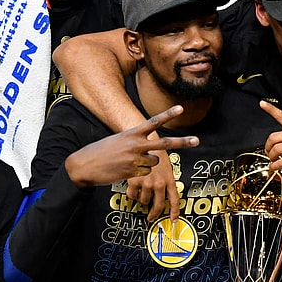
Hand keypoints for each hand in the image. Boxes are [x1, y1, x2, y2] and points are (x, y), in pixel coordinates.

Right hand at [64, 106, 198, 189]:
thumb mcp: (118, 140)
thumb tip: (151, 151)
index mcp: (131, 133)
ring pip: (154, 161)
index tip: (180, 108)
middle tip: (197, 140)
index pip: (153, 122)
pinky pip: (146, 172)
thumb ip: (135, 141)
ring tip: (129, 161)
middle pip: (164, 144)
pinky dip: (140, 172)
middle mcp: (135, 145)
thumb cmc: (101, 152)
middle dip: (182, 143)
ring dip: (147, 163)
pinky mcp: (133, 172)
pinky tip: (126, 170)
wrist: (84, 165)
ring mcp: (135, 159)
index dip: (167, 114)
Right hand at [127, 146, 180, 221]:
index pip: (174, 200)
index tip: (173, 220)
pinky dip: (132, 194)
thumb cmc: (154, 149)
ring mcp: (147, 183)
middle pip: (158, 205)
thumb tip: (165, 192)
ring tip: (141, 191)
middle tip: (151, 216)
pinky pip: (132, 195)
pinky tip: (133, 186)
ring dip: (142, 199)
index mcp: (169, 179)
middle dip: (154, 213)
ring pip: (144, 200)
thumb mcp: (165, 165)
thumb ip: (165, 179)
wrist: (142, 139)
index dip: (174, 212)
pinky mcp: (134, 181)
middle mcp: (159, 183)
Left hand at [261, 101, 281, 178]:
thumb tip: (278, 141)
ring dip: (271, 157)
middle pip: (273, 137)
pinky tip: (274, 167)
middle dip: (267, 147)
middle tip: (268, 152)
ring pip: (276, 149)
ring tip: (273, 160)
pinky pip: (281, 162)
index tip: (262, 103)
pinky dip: (274, 166)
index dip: (270, 109)